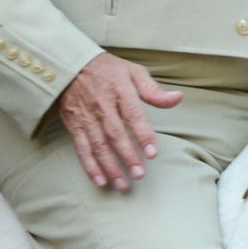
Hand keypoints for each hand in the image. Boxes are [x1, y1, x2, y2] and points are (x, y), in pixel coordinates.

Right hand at [57, 52, 182, 190]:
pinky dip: (90, 166)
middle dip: (127, 156)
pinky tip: (100, 181)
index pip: (133, 115)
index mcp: (120, 90)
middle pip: (115, 134)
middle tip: (139, 175)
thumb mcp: (133, 71)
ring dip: (110, 167)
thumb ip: (153, 89)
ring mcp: (86, 117)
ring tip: (122, 184)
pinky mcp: (73, 125)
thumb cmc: (108, 69)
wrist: (70, 64)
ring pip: (98, 146)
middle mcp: (102, 105)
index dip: (143, 135)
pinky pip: (82, 149)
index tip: (152, 153)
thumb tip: (177, 98)